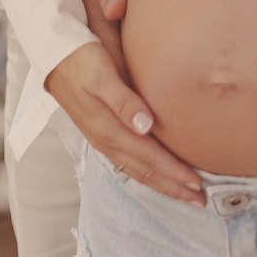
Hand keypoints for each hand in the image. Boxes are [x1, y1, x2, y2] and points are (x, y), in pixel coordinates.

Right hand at [45, 42, 204, 206]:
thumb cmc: (83, 60)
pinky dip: (148, 173)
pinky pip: (130, 162)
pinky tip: (157, 174)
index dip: (174, 173)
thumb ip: (123, 101)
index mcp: (109, 130)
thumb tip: (146, 126)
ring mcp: (104, 139)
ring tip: (185, 193)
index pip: (149, 158)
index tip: (198, 184)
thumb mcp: (102, 75)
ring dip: (162, 184)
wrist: (56, 55)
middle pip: (146, 171)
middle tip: (200, 200)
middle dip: (174, 187)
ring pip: (138, 170)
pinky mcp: (103, 133)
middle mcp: (108, 141)